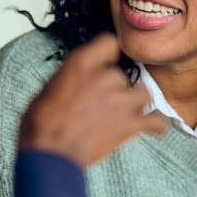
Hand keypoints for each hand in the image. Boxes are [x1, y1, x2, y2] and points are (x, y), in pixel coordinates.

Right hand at [19, 33, 167, 166]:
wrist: (49, 154)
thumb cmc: (40, 124)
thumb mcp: (48, 88)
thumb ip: (70, 79)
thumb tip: (78, 81)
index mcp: (81, 63)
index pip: (109, 43)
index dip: (108, 56)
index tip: (106, 64)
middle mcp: (104, 76)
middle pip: (122, 75)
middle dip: (115, 89)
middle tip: (102, 105)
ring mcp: (120, 100)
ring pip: (143, 94)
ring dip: (135, 104)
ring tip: (124, 115)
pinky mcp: (129, 124)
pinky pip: (157, 121)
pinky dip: (157, 125)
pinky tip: (155, 127)